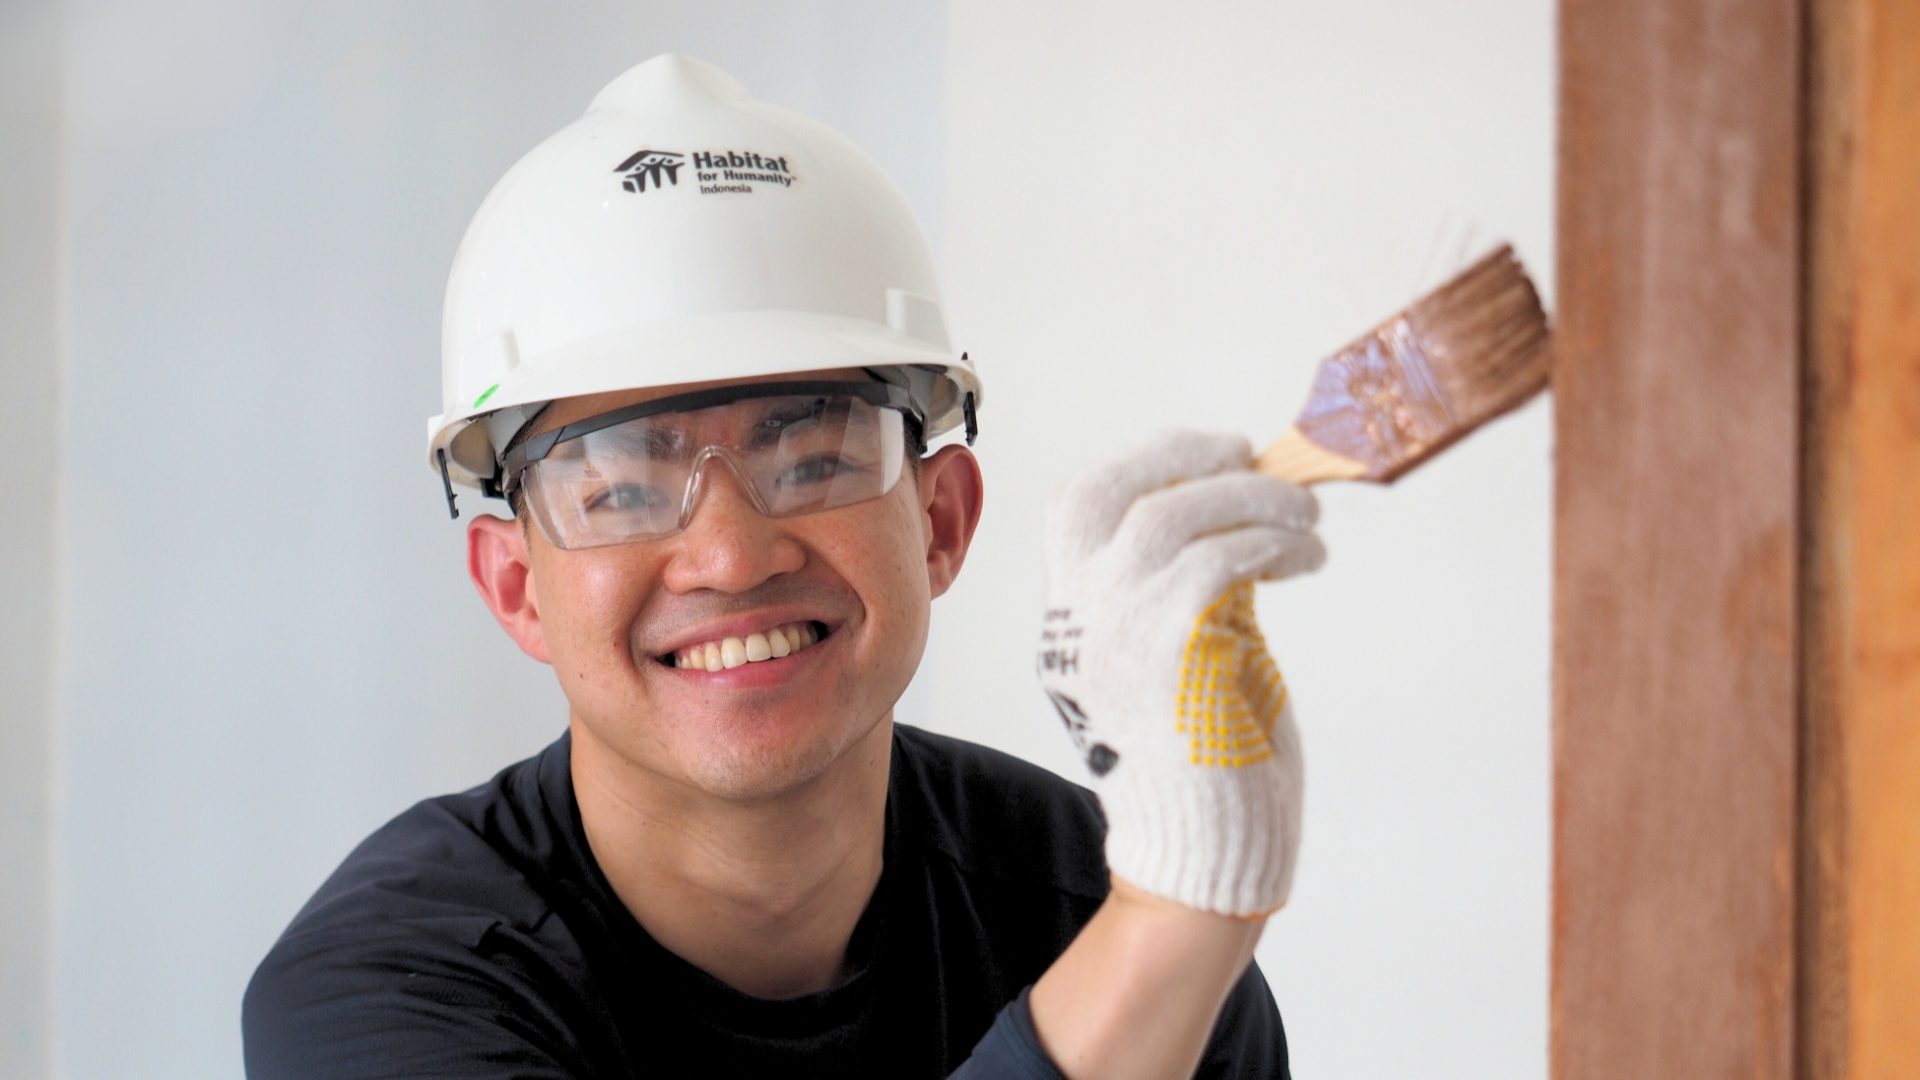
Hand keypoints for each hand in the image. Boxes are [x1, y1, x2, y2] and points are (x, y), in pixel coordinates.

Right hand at [1036, 430, 1322, 915]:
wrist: (1204, 854)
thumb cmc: (1207, 757)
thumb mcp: (1186, 647)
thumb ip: (1191, 580)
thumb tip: (1241, 503)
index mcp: (1072, 620)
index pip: (1078, 503)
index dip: (1150, 460)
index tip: (1217, 453)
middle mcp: (1078, 624)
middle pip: (1110, 494)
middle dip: (1190, 458)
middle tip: (1258, 463)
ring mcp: (1115, 638)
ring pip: (1172, 515)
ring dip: (1252, 499)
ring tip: (1304, 521)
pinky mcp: (1168, 656)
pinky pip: (1216, 562)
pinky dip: (1270, 543)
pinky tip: (1303, 559)